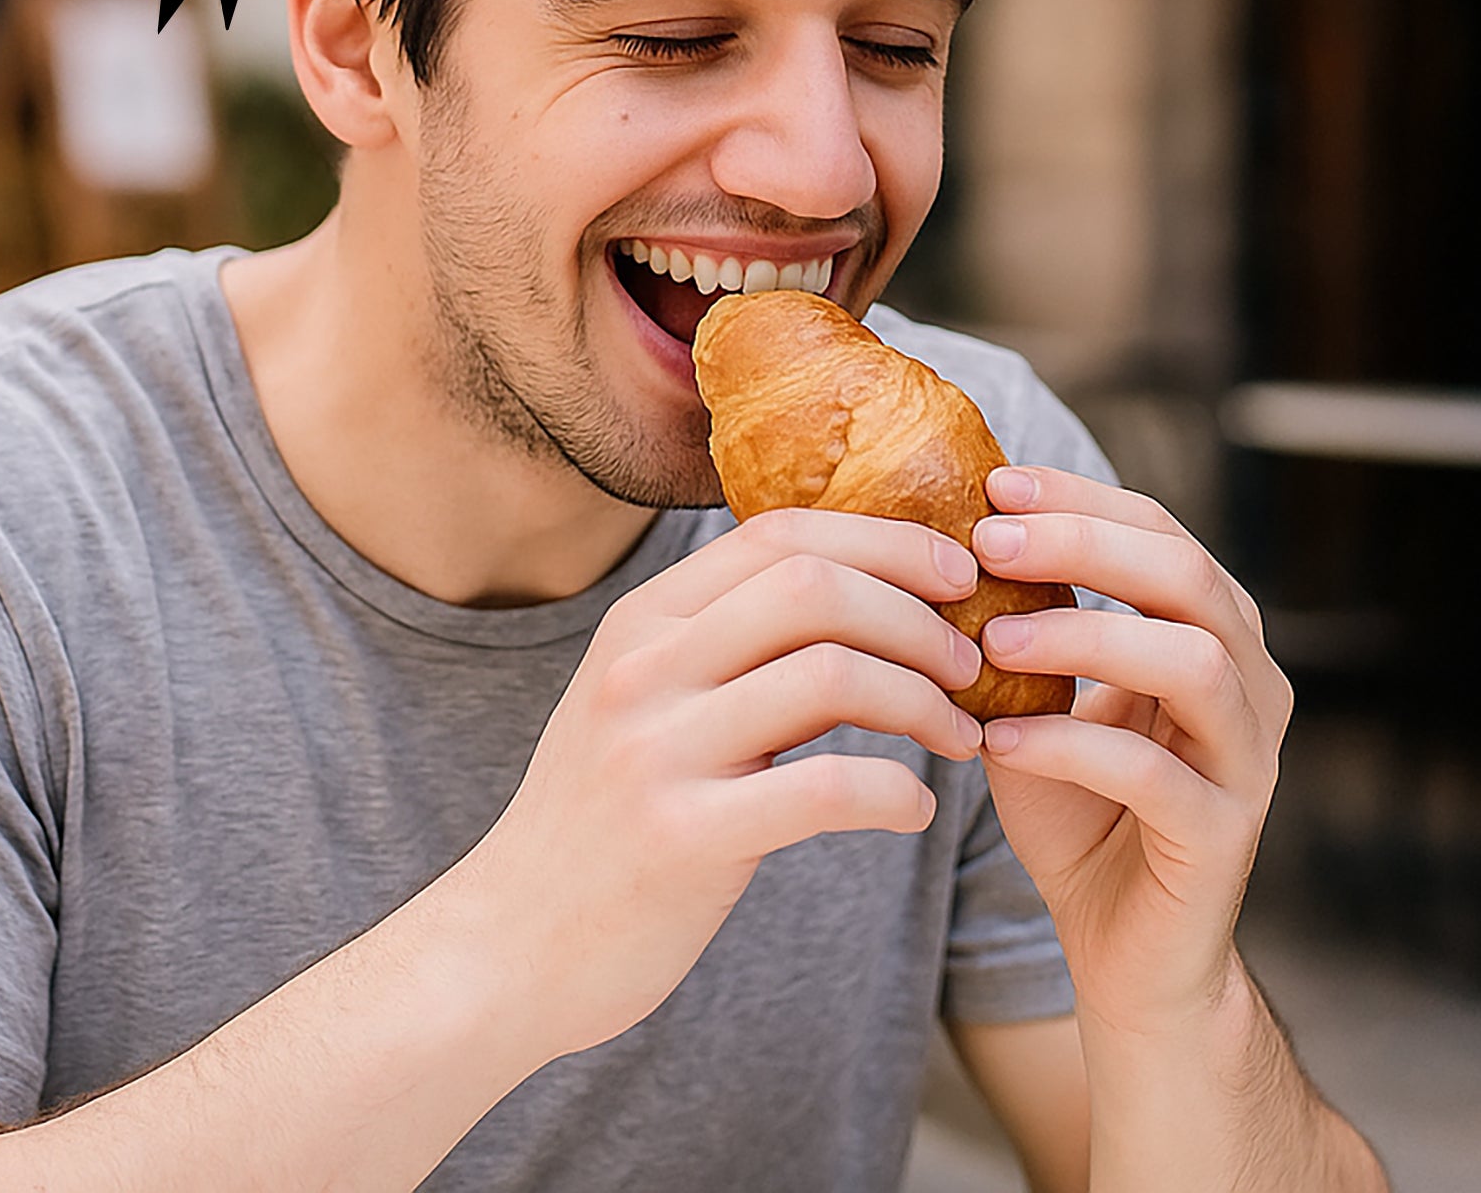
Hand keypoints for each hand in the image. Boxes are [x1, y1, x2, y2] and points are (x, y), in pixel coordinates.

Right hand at [463, 509, 983, 1059]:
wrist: (508, 945)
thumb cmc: (603, 820)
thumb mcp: (644, 703)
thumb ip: (726, 645)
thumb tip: (857, 593)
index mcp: (644, 622)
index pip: (779, 534)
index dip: (884, 539)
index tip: (952, 574)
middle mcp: (646, 668)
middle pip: (814, 586)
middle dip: (918, 614)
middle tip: (971, 659)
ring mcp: (660, 749)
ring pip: (831, 674)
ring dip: (922, 699)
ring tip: (958, 734)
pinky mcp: (684, 837)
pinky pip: (825, 791)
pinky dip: (895, 794)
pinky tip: (914, 811)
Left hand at [967, 466, 1292, 1033]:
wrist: (1123, 947)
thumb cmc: (1077, 805)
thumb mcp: (1041, 693)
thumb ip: (1020, 619)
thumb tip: (941, 528)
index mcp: (1213, 633)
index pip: (1162, 533)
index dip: (1081, 499)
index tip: (995, 485)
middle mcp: (1251, 685)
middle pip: (1189, 579)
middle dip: (1085, 544)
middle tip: (989, 540)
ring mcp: (1249, 762)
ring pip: (1195, 663)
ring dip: (1086, 636)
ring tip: (993, 637)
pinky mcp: (1224, 838)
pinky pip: (1157, 775)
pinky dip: (1072, 744)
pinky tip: (1000, 737)